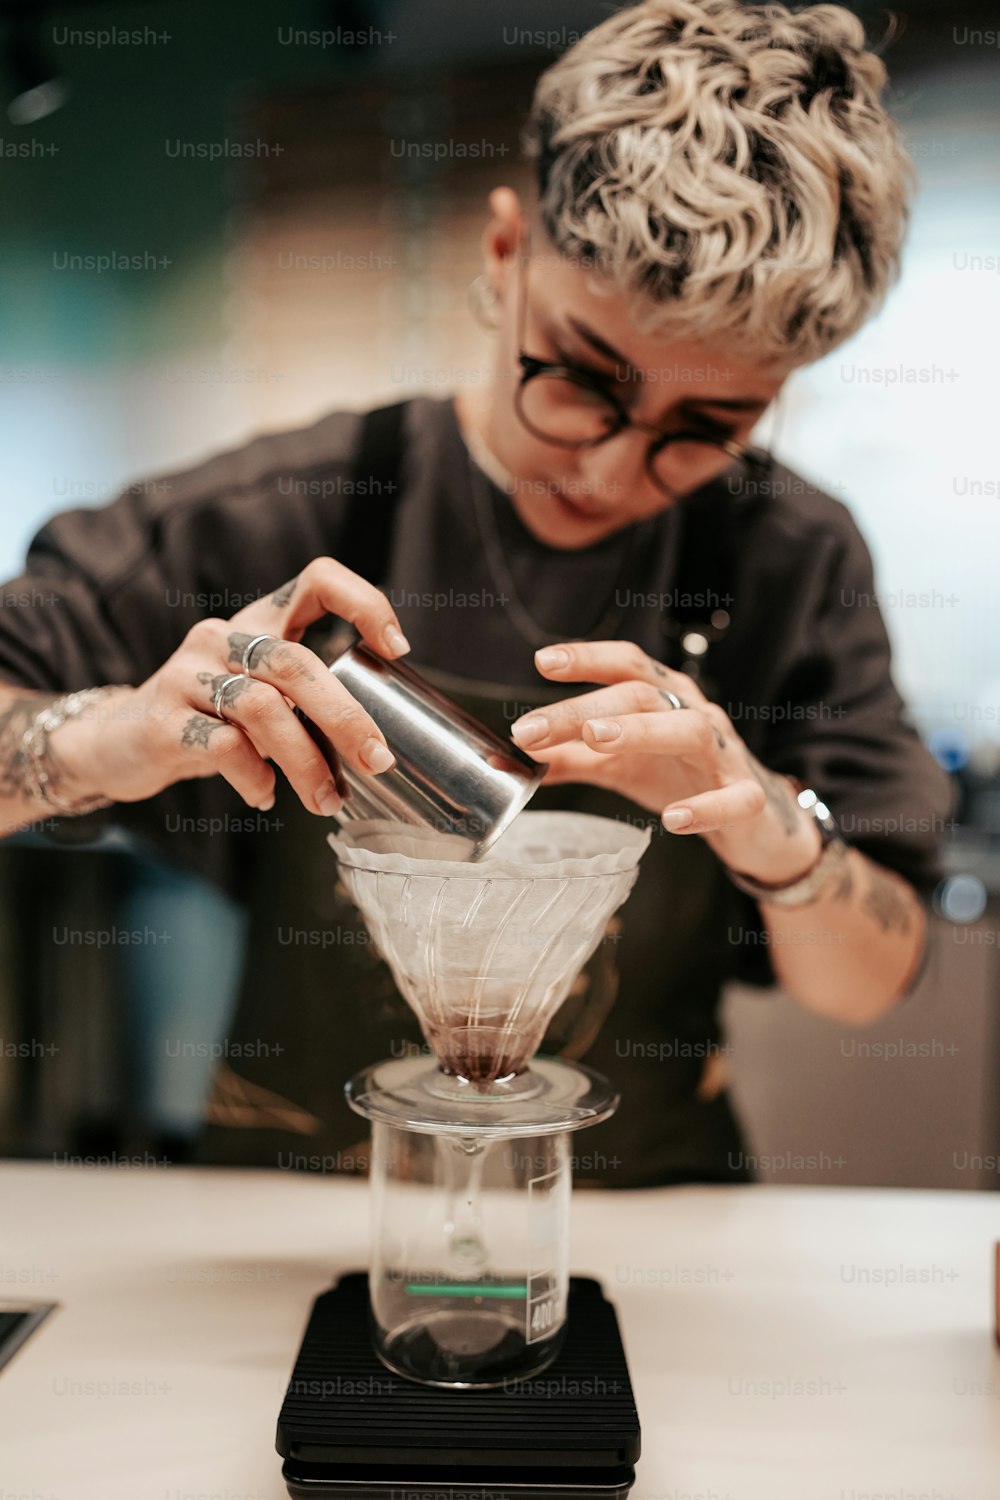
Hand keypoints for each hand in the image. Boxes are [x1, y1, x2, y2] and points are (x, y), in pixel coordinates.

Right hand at [60, 558, 409, 814]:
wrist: (117, 743)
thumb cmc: (211, 721)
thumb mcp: (261, 697)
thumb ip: (307, 702)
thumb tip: (375, 742)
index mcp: (259, 623)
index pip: (317, 580)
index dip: (363, 603)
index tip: (397, 648)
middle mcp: (224, 638)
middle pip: (296, 663)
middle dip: (346, 717)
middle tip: (377, 761)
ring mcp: (188, 675)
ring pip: (263, 709)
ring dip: (306, 762)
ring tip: (327, 801)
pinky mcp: (163, 719)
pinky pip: (225, 746)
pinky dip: (256, 778)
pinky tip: (266, 797)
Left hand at [509, 641, 820, 884]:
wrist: (753, 820)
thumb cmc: (680, 777)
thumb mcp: (617, 763)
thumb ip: (569, 756)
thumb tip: (512, 756)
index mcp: (664, 698)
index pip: (627, 665)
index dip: (587, 658)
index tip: (542, 661)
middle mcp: (695, 713)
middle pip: (642, 696)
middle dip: (584, 709)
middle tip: (532, 728)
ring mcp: (724, 753)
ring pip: (690, 729)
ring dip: (641, 731)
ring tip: (596, 740)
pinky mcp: (748, 796)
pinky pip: (733, 798)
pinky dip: (705, 807)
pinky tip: (673, 819)